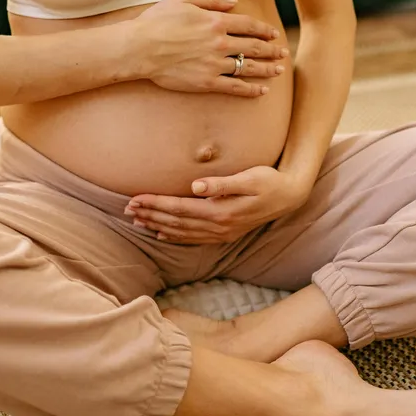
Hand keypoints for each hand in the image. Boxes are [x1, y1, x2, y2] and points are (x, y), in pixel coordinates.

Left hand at [124, 166, 309, 243]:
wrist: (289, 197)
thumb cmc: (269, 181)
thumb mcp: (250, 177)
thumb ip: (222, 183)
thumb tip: (196, 186)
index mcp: (221, 211)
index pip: (179, 208)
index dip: (155, 204)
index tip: (135, 199)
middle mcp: (218, 226)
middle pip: (176, 222)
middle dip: (150, 215)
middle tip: (126, 209)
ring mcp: (221, 232)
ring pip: (181, 232)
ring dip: (157, 225)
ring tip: (136, 220)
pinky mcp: (224, 233)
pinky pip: (193, 238)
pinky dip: (174, 236)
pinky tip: (160, 233)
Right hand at [127, 0, 287, 97]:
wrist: (140, 48)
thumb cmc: (157, 21)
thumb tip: (233, 2)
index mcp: (216, 21)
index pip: (249, 26)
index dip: (264, 30)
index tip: (273, 34)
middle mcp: (220, 43)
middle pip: (254, 47)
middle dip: (271, 50)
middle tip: (282, 53)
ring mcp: (215, 64)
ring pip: (248, 67)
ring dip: (267, 69)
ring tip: (278, 70)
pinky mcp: (207, 82)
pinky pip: (234, 87)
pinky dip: (250, 89)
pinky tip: (261, 91)